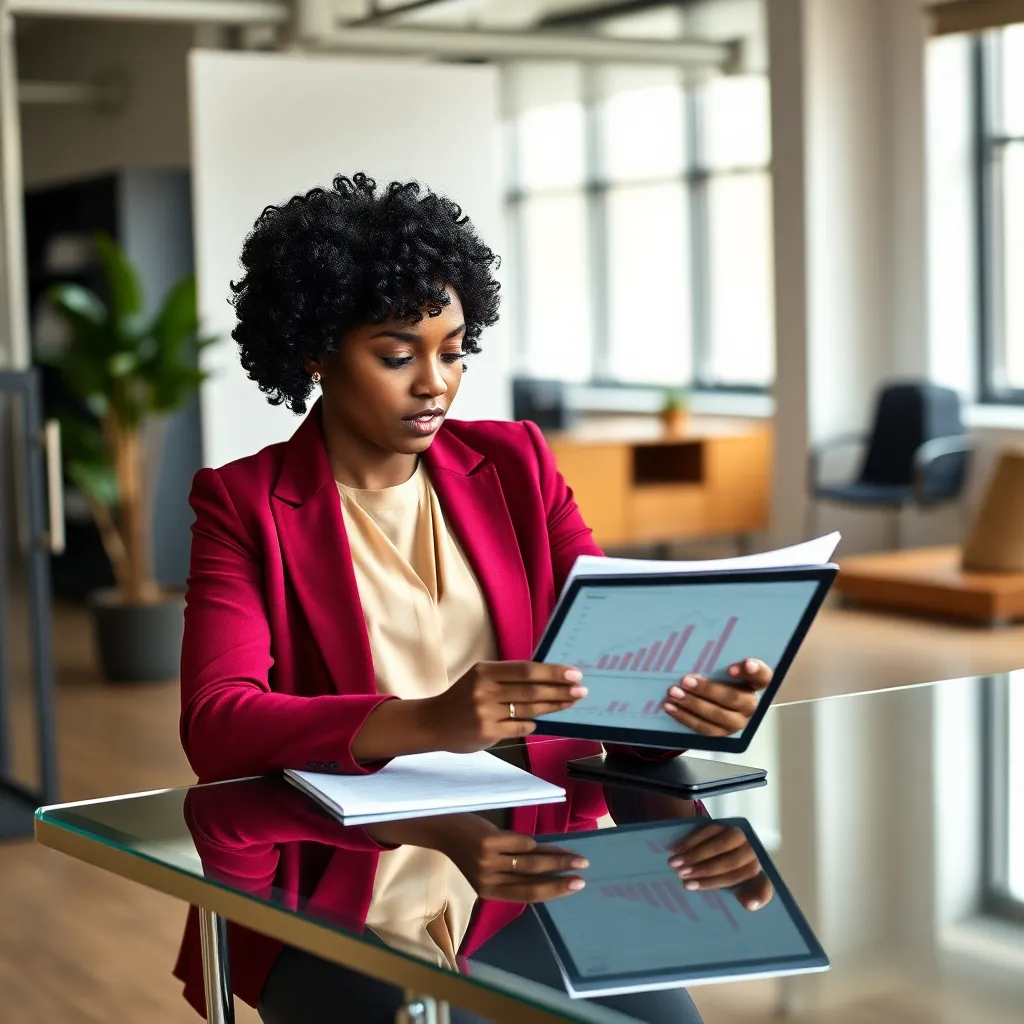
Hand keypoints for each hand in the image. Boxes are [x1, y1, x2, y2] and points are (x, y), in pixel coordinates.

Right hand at [420, 661, 587, 753]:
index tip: (574, 674)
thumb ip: (507, 677)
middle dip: (560, 690)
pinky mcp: (487, 732)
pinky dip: (532, 723)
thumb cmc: (462, 698)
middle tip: (581, 690)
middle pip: (531, 690)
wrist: (433, 723)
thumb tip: (547, 677)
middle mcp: (485, 690)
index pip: (526, 670)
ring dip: (553, 706)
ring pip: (529, 709)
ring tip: (570, 703)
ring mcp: (486, 712)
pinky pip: (519, 727)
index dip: (553, 672)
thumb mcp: (480, 678)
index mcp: (485, 671)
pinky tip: (540, 720)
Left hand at [430, 814, 588, 902]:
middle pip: (533, 880)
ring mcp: (489, 861)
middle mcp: (489, 880)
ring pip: (531, 861)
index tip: (576, 886)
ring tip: (576, 857)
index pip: (528, 895)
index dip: (554, 891)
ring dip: (558, 858)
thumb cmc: (469, 850)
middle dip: (561, 876)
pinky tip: (545, 843)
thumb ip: (511, 875)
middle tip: (583, 873)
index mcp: (490, 892)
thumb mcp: (488, 870)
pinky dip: (536, 842)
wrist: (444, 829)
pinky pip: (521, 842)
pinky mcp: (489, 842)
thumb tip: (549, 875)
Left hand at [662, 658, 772, 736]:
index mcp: (755, 683)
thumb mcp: (721, 666)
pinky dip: (685, 717)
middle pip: (734, 699)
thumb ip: (717, 661)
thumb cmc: (718, 677)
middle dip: (707, 690)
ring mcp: (738, 722)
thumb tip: (694, 647)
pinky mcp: (723, 734)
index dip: (752, 672)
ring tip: (673, 693)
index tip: (731, 667)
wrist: (714, 701)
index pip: (763, 677)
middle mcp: (751, 704)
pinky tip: (670, 707)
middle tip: (686, 680)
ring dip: (693, 704)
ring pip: (718, 715)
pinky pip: (705, 728)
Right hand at [667, 824, 773, 911]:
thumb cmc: (728, 874)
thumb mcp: (738, 886)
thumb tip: (749, 905)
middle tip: (683, 878)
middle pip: (730, 863)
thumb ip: (743, 895)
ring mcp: (738, 836)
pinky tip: (676, 849)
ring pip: (718, 845)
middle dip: (705, 872)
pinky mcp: (723, 825)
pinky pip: (707, 831)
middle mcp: (752, 852)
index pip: (761, 885)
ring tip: (674, 864)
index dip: (758, 896)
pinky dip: (690, 841)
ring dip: (694, 855)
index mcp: (757, 873)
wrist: (721, 845)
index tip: (747, 905)